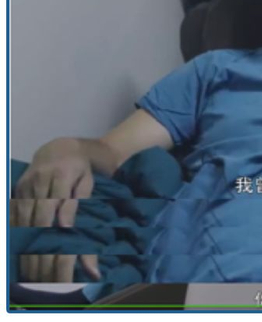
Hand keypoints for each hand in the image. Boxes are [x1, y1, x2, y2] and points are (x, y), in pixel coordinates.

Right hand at [13, 139, 99, 282]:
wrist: (62, 147)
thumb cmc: (82, 169)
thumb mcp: (87, 182)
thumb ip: (78, 202)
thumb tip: (68, 228)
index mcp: (62, 175)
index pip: (60, 204)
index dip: (59, 224)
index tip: (63, 244)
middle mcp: (40, 180)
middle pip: (39, 216)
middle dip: (42, 244)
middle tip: (47, 272)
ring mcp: (26, 185)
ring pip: (24, 218)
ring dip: (27, 244)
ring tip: (33, 270)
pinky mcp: (18, 189)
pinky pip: (15, 213)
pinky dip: (17, 233)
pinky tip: (20, 252)